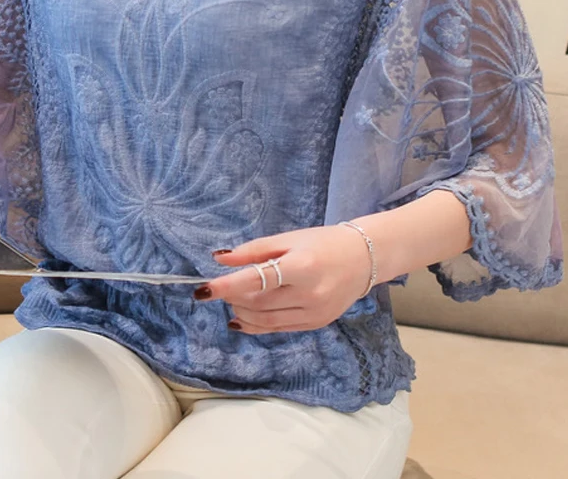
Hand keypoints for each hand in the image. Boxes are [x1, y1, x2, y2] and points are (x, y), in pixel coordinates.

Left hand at [193, 226, 372, 333]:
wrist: (364, 257)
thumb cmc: (323, 242)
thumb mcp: (288, 238)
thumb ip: (253, 250)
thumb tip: (219, 258)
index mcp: (302, 266)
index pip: (256, 280)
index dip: (226, 286)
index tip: (202, 290)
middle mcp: (309, 294)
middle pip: (257, 303)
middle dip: (232, 297)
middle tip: (220, 287)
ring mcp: (314, 313)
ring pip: (265, 321)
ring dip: (241, 312)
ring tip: (233, 299)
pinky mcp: (316, 324)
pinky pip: (278, 329)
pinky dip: (255, 325)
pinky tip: (242, 318)